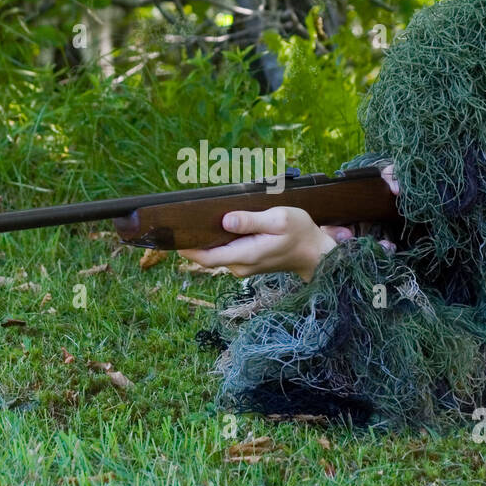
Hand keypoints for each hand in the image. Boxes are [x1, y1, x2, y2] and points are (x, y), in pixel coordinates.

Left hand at [177, 165, 398, 281]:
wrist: (317, 254)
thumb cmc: (300, 233)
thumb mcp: (278, 220)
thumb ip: (251, 220)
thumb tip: (226, 220)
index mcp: (245, 255)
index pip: (205, 257)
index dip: (185, 247)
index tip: (169, 235)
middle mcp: (240, 265)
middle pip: (206, 256)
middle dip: (190, 241)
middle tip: (175, 220)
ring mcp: (243, 266)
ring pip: (215, 254)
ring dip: (204, 239)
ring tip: (192, 219)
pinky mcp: (248, 262)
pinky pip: (225, 252)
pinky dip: (216, 241)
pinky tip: (213, 226)